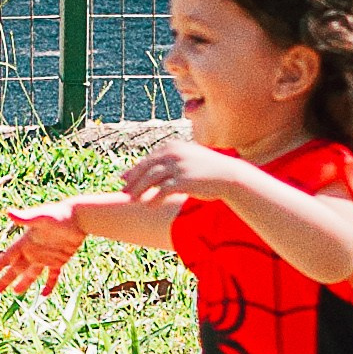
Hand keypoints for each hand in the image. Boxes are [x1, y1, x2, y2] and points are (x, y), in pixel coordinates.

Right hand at [0, 202, 87, 296]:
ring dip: (23, 283)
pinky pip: (52, 276)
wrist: (79, 217)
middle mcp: (33, 250)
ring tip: (15, 293)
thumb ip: (25, 218)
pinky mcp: (59, 260)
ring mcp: (46, 256)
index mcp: (26, 242)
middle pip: (17, 268)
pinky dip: (49, 285)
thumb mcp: (41, 217)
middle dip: (6, 279)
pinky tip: (44, 294)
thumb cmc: (59, 214)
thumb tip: (8, 212)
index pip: (9, 255)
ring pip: (32, 274)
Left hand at [120, 134, 235, 203]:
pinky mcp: (184, 180)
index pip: (148, 159)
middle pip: (146, 168)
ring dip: (139, 190)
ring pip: (150, 179)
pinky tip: (149, 206)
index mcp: (173, 147)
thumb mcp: (188, 159)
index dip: (134, 170)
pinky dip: (154, 199)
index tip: (124, 180)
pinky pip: (162, 190)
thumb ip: (171, 161)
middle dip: (132, 181)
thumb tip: (154, 171)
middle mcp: (173, 154)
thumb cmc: (208, 169)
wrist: (229, 175)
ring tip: (132, 201)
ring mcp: (178, 166)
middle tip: (123, 192)